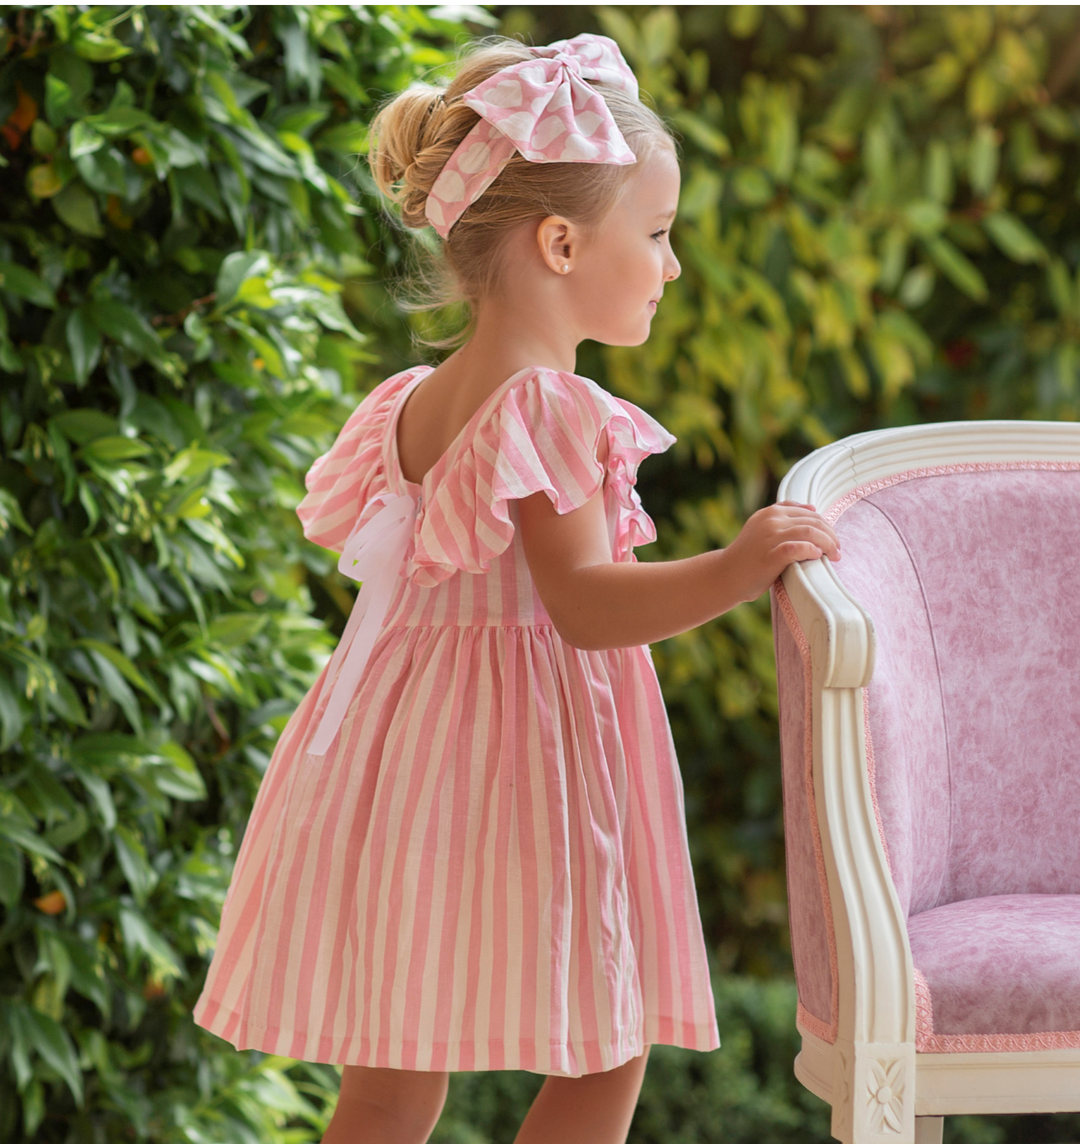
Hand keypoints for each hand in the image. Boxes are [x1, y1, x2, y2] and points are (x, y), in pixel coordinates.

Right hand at [722, 501, 841, 602]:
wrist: (726, 575)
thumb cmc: (748, 556)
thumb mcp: (763, 528)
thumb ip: (785, 516)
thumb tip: (813, 507)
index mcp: (771, 512)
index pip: (809, 513)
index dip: (826, 526)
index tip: (833, 541)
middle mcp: (771, 521)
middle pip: (813, 522)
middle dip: (831, 536)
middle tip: (838, 551)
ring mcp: (770, 537)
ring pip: (811, 532)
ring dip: (828, 544)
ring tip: (835, 556)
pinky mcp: (771, 555)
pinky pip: (799, 548)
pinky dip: (812, 551)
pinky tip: (818, 557)